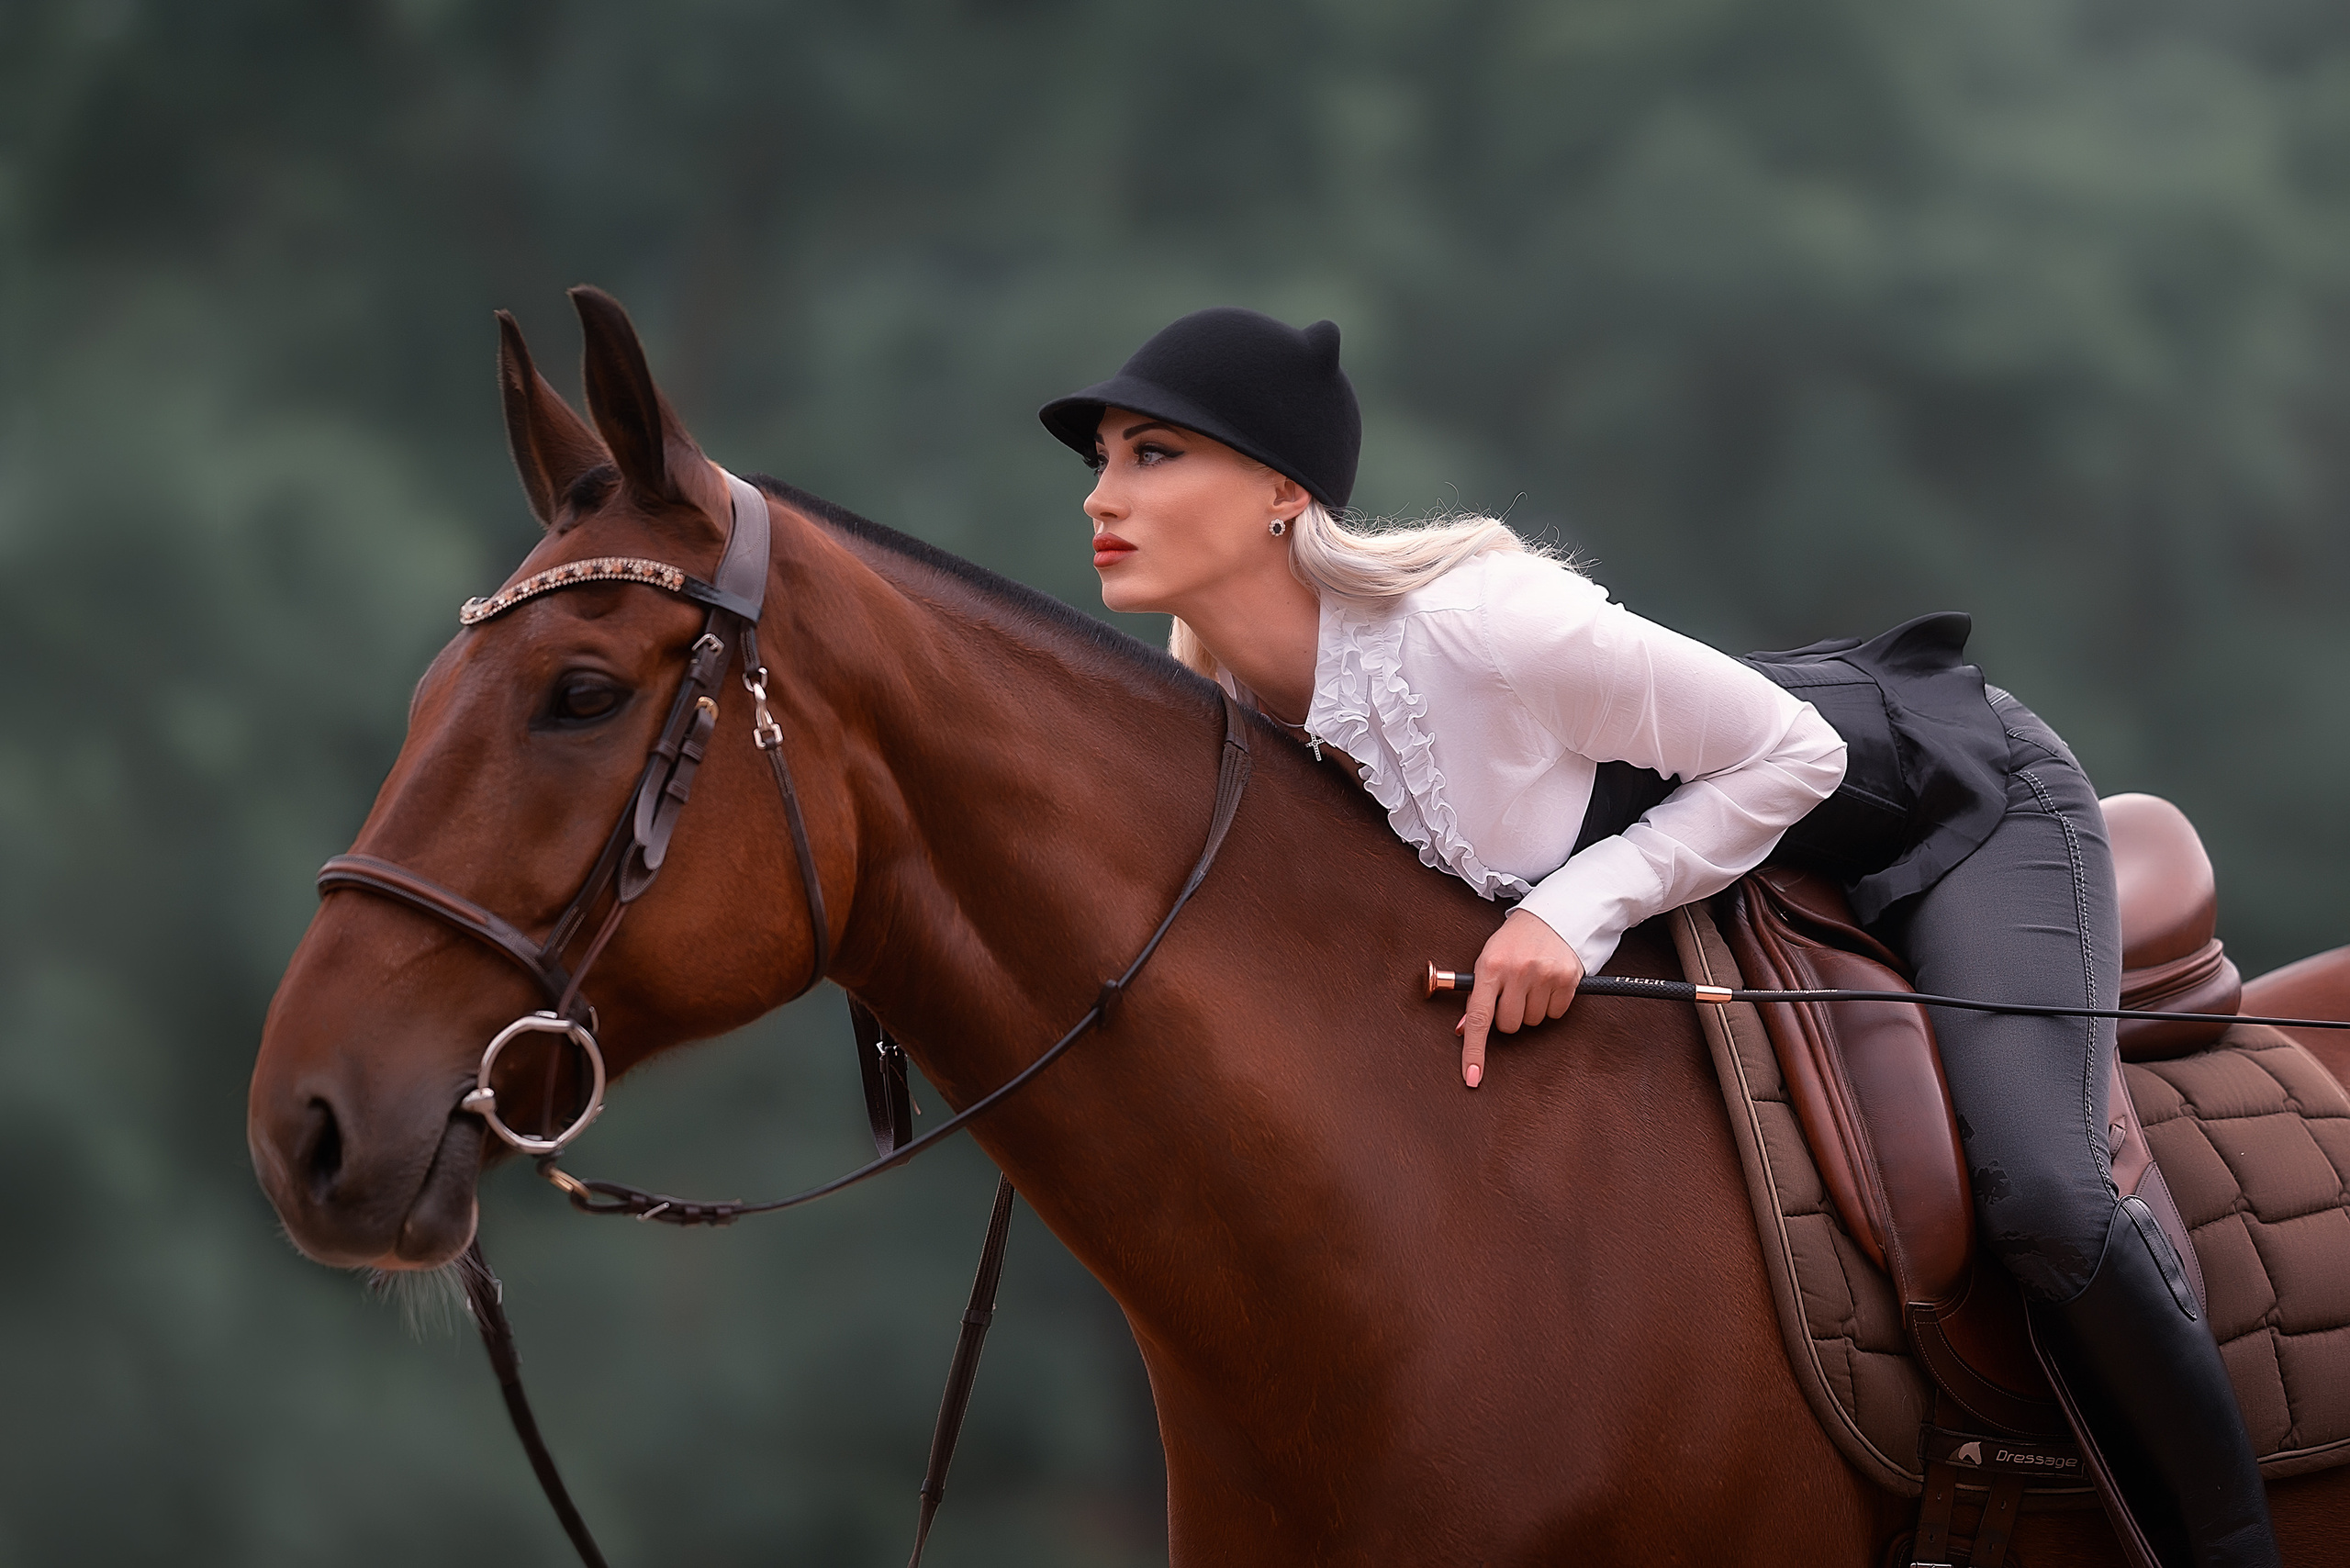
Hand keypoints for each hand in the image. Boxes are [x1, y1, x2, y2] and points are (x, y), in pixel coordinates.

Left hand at [1455, 909, 1583, 1088]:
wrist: (1551, 916)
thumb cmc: (1513, 941)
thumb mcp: (1488, 960)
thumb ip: (1478, 995)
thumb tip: (1463, 1030)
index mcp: (1489, 966)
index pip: (1478, 1017)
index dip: (1474, 1051)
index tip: (1472, 1077)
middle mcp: (1516, 971)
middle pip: (1509, 1026)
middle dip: (1509, 1016)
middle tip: (1513, 992)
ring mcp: (1544, 975)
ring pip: (1533, 1022)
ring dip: (1531, 1009)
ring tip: (1531, 982)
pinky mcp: (1568, 978)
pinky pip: (1555, 1014)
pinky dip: (1552, 1004)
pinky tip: (1548, 983)